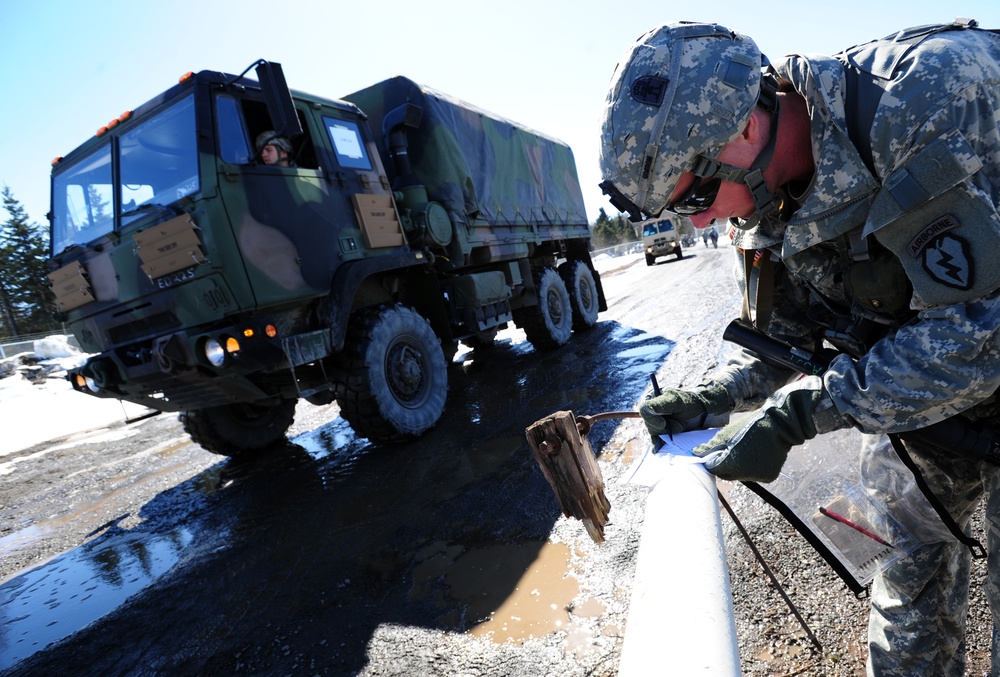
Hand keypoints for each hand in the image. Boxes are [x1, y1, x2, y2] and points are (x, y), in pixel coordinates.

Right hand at [639, 385, 730, 443]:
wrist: (704, 413)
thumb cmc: (691, 403)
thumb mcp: (675, 401)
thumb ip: (658, 404)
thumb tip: (645, 409)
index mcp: (652, 398)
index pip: (644, 411)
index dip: (652, 419)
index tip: (664, 424)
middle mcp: (652, 410)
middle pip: (649, 423)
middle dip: (663, 427)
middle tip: (680, 426)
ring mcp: (657, 422)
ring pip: (653, 432)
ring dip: (667, 433)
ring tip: (681, 428)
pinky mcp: (662, 433)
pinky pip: (656, 440)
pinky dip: (658, 444)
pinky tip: (659, 449)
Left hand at [693, 377, 844, 481]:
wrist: (781, 425)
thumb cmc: (751, 426)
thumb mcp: (727, 433)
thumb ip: (710, 446)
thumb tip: (696, 453)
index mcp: (732, 463)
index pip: (713, 468)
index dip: (711, 460)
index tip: (713, 453)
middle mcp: (744, 474)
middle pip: (727, 473)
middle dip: (725, 464)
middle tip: (729, 450)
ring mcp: (758, 477)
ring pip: (741, 475)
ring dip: (739, 466)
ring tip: (746, 449)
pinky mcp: (769, 477)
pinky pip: (755, 475)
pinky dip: (753, 468)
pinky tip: (757, 454)